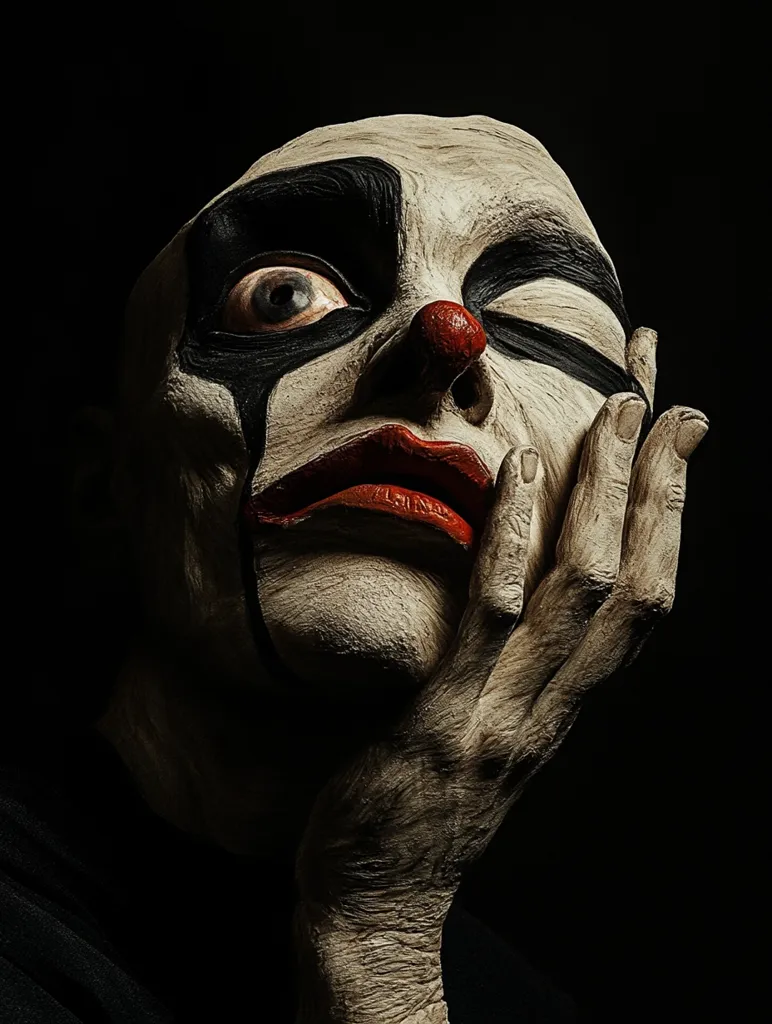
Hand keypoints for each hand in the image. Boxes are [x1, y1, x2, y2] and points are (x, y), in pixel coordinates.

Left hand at [294, 328, 707, 1023]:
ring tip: (615, 413)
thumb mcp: (490, 727)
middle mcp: (557, 701)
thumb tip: (511, 580)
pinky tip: (520, 471)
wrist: (377, 901)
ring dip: (608, 496)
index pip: (644, 589)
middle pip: (638, 578)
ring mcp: (509, 710)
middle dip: (656, 485)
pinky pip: (493, 616)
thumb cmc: (426, 804)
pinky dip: (513, 537)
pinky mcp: (448, 720)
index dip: (668, 510)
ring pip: (587, 589)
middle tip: (661, 397)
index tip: (674, 428)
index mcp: (566, 697)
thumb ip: (511, 662)